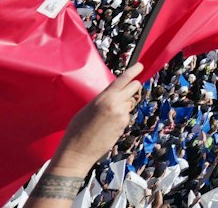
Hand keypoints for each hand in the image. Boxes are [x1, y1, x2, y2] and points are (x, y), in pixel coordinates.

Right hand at [48, 63, 143, 177]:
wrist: (77, 152)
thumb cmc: (77, 130)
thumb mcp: (88, 108)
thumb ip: (104, 99)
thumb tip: (115, 95)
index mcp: (104, 97)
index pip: (124, 78)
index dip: (134, 70)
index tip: (140, 65)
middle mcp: (115, 103)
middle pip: (135, 87)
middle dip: (132, 88)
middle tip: (126, 92)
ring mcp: (122, 115)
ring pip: (131, 103)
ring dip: (125, 105)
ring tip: (108, 116)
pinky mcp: (124, 125)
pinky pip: (126, 116)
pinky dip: (121, 118)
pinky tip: (108, 126)